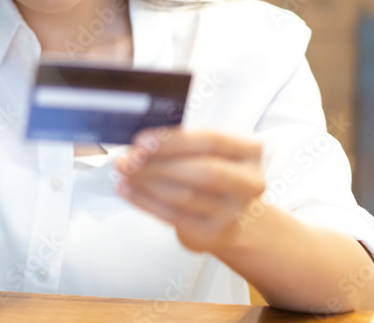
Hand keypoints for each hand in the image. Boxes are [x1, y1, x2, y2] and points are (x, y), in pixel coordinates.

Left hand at [114, 128, 265, 253]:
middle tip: (129, 159)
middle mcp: (249, 182)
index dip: (174, 141)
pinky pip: (174, 216)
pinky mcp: (214, 232)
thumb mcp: (203, 150)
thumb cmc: (210, 172)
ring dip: (147, 182)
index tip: (142, 141)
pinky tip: (128, 190)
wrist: (228, 214)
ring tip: (124, 172)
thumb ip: (177, 143)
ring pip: (186, 195)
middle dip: (159, 164)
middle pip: (203, 171)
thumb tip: (138, 143)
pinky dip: (145, 201)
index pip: (212, 141)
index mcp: (249, 151)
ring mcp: (234, 211)